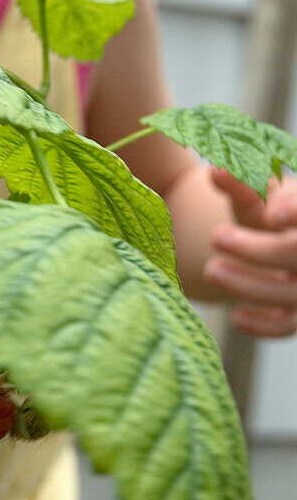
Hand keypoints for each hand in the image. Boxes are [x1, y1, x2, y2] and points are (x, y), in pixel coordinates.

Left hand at [204, 166, 296, 336]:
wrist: (278, 239)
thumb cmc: (271, 211)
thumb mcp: (258, 195)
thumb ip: (240, 184)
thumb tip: (216, 172)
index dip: (296, 212)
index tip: (271, 215)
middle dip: (259, 250)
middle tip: (216, 236)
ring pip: (292, 293)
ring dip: (251, 285)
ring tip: (211, 271)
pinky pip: (287, 326)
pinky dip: (263, 327)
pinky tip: (235, 316)